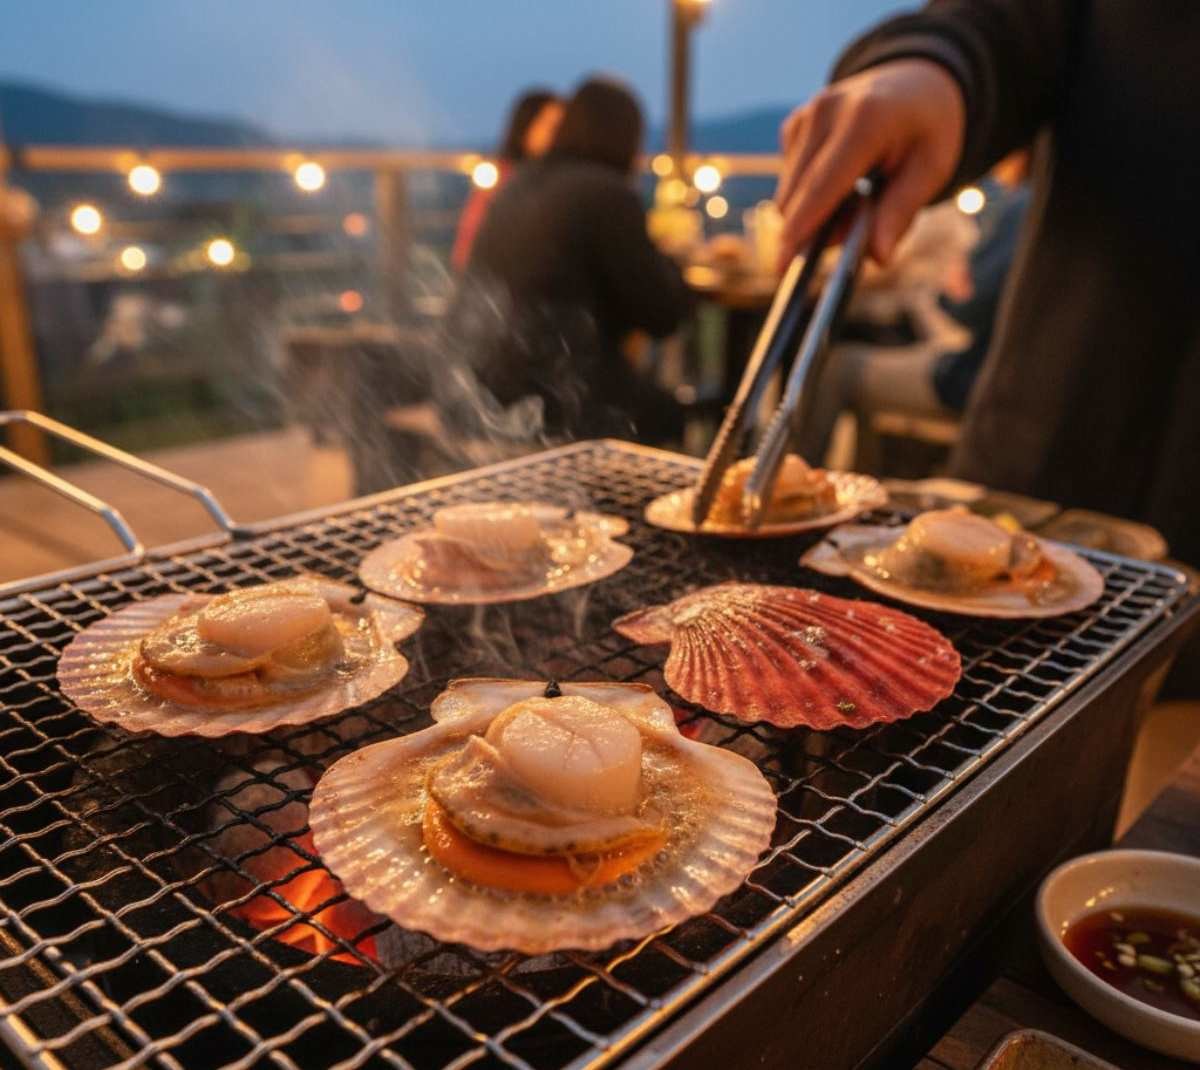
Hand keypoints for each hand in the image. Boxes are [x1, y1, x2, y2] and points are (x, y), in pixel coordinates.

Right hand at [775, 59, 965, 265]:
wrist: (916, 81)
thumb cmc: (928, 129)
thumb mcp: (932, 168)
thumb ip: (901, 212)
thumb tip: (878, 257)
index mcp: (864, 120)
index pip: (821, 187)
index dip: (801, 229)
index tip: (783, 266)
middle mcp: (826, 112)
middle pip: (796, 196)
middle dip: (810, 230)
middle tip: (849, 236)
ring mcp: (805, 115)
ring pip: (788, 192)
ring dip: (811, 213)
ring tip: (856, 200)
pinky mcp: (794, 123)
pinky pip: (789, 178)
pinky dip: (809, 192)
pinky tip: (841, 179)